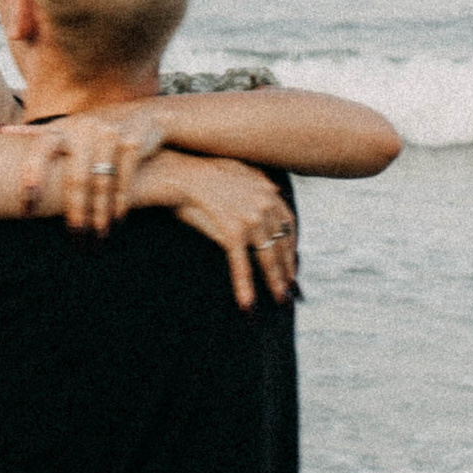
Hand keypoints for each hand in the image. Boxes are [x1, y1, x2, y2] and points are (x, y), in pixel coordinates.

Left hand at [0, 104, 164, 235]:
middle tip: (73, 238)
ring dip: (99, 214)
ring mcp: (108, 134)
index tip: (27, 208)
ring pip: (101, 182)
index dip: (32, 174)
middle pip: (75, 178)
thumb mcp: (66, 129)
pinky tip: (116, 222)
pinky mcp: (131, 143)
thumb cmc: (96, 132)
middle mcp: (84, 129)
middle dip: (74, 212)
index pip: (41, 147)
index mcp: (62, 130)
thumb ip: (33, 134)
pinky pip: (123, 178)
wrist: (145, 117)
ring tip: (96, 238)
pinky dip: (120, 203)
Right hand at [142, 154, 299, 307]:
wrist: (179, 173)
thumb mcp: (237, 168)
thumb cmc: (201, 171)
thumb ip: (257, 180)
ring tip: (279, 299)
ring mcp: (250, 219)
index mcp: (268, 190)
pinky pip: (242, 265)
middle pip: (283, 243)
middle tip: (290, 287)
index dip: (292, 246)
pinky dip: (245, 287)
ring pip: (268, 257)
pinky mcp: (232, 232)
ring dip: (275, 281)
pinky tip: (248, 304)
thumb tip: (272, 188)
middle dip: (288, 269)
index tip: (293, 262)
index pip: (288, 223)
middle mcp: (265, 204)